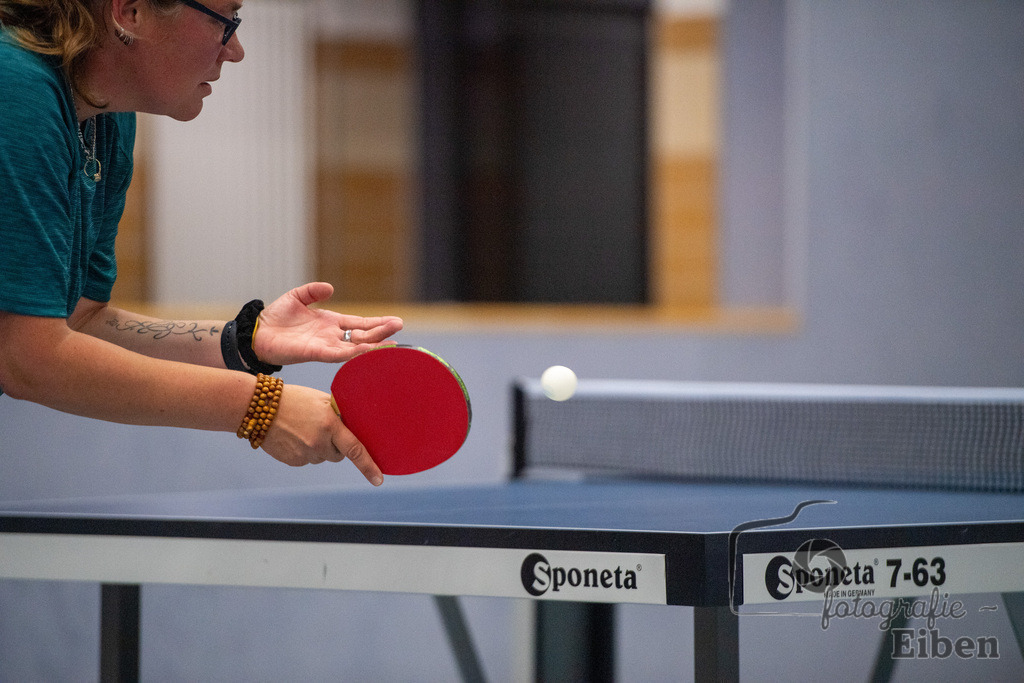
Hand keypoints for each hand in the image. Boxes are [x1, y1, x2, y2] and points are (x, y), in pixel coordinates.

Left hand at [253, 282, 402, 364]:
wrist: (256, 333)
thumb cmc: (276, 317)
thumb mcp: (297, 297)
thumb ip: (313, 291)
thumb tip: (330, 288)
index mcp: (331, 323)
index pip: (360, 323)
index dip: (377, 323)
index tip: (396, 321)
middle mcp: (332, 336)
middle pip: (363, 335)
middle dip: (381, 332)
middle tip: (399, 326)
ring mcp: (326, 346)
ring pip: (355, 347)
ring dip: (373, 345)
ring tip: (391, 343)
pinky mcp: (315, 353)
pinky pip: (338, 354)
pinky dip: (353, 353)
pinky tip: (366, 350)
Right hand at [259, 384, 383, 485]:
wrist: (259, 408)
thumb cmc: (293, 399)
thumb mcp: (320, 400)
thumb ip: (337, 415)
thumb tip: (352, 427)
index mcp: (330, 424)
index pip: (355, 449)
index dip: (369, 466)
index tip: (379, 480)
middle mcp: (319, 442)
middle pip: (338, 454)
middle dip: (335, 445)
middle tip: (322, 429)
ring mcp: (305, 454)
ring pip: (321, 457)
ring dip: (318, 447)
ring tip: (303, 429)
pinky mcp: (293, 461)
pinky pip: (307, 459)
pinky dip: (304, 451)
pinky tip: (294, 436)